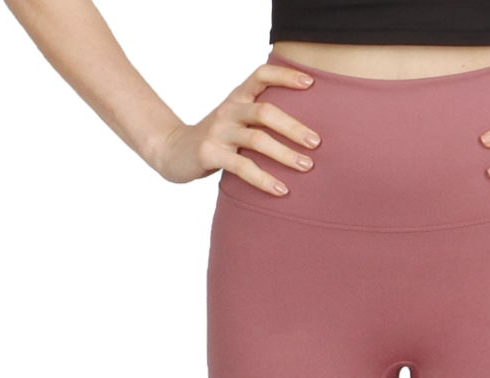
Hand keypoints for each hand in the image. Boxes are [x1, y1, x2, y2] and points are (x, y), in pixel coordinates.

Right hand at [149, 63, 320, 192]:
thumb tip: (305, 130)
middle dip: (294, 127)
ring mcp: (218, 131)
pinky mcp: (210, 153)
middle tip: (317, 142)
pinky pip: (242, 166)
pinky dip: (264, 179)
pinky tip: (282, 190)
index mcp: (237, 97)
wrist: (172, 151)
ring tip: (307, 167)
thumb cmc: (215, 139)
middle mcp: (229, 109)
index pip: (261, 75)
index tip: (310, 83)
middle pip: (265, 111)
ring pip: (257, 139)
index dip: (285, 75)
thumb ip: (259, 119)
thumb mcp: (235, 121)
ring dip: (285, 154)